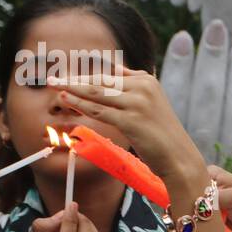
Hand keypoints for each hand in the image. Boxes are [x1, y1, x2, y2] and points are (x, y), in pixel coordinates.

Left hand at [48, 64, 203, 185]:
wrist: (179, 158)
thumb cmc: (162, 136)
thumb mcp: (150, 106)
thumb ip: (132, 92)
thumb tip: (109, 82)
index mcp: (148, 80)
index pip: (111, 73)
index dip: (87, 73)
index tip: (69, 75)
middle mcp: (143, 87)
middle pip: (101, 80)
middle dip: (75, 79)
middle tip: (53, 78)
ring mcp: (138, 103)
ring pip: (97, 92)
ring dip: (72, 88)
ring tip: (53, 84)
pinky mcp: (131, 120)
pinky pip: (99, 110)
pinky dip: (80, 104)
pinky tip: (66, 99)